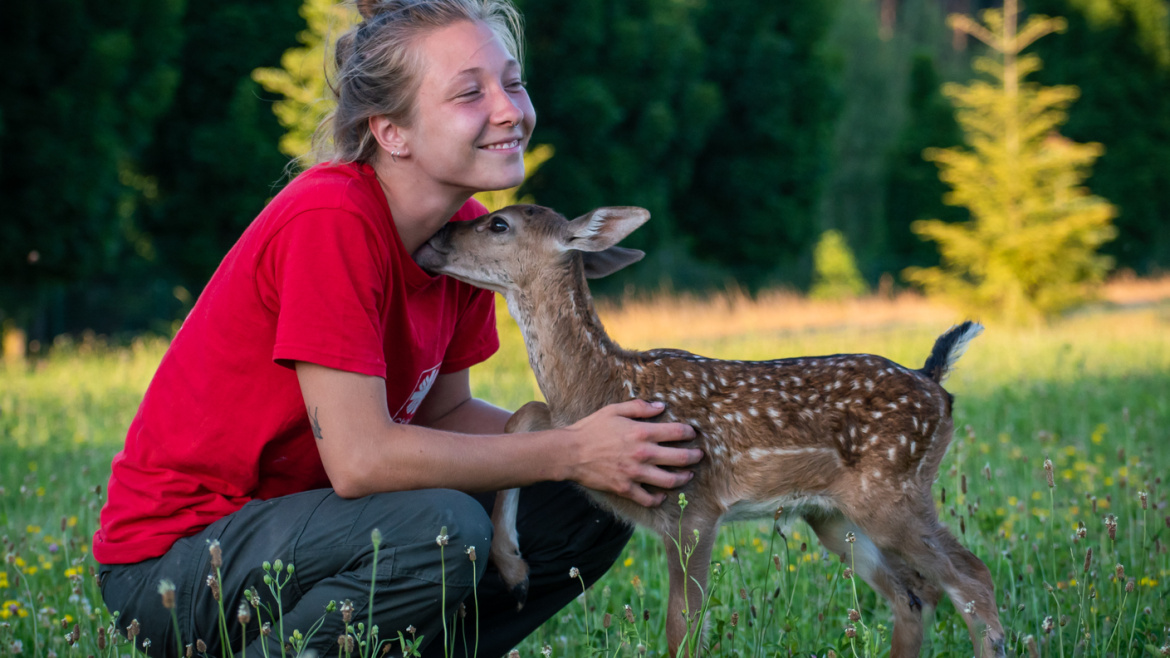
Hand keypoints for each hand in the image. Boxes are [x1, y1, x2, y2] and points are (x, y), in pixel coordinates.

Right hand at [563, 399, 701, 506]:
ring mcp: (635, 473)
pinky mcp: (625, 488)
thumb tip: (661, 406)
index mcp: (641, 432)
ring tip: (688, 475)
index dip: (689, 433)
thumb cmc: (591, 428)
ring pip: (669, 480)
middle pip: (680, 458)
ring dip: (683, 478)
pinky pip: (648, 498)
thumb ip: (639, 407)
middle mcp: (643, 454)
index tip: (693, 434)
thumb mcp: (614, 410)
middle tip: (699, 455)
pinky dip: (658, 499)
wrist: (570, 452)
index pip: (676, 433)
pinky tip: (662, 495)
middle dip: (694, 457)